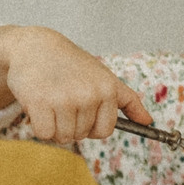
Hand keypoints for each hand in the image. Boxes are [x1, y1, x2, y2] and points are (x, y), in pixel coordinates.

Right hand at [0, 26, 152, 142]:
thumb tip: (148, 121)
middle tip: (61, 100)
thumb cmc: (71, 64)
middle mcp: (88, 95)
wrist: (35, 47)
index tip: (81, 109)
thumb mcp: (104, 77)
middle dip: (69, 124)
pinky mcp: (40, 103)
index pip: (104, 131)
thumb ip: (128, 101)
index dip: (90, 125)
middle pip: (81, 136)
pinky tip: (38, 105)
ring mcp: (64, 99)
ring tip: (50, 103)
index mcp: (107, 89)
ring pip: (62, 137)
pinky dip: (39, 125)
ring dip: (54, 126)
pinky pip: (44, 134)